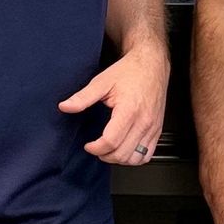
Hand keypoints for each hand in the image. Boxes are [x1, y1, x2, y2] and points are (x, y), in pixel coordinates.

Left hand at [59, 44, 168, 164]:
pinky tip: (124, 149)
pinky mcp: (157, 130)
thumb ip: (83, 97)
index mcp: (129, 110)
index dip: (96, 148)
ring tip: (108, 150)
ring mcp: (152, 128)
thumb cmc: (130, 71)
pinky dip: (134, 158)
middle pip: (122, 154)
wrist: (152, 64)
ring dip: (119, 159)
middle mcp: (143, 121)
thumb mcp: (102, 81)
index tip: (88, 145)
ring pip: (135, 158)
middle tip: (96, 148)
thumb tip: (65, 106)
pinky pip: (147, 155)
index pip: (111, 142)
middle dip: (104, 155)